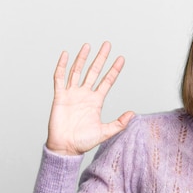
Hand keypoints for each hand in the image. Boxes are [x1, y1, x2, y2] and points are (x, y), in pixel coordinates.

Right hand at [45, 41, 133, 155]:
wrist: (66, 148)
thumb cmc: (84, 141)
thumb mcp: (105, 132)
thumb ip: (119, 123)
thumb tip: (133, 113)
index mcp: (96, 101)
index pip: (107, 81)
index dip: (114, 70)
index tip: (121, 58)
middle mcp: (84, 94)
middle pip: (94, 71)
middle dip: (100, 58)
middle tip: (107, 44)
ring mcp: (72, 94)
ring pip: (77, 71)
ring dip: (82, 58)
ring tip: (88, 45)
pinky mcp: (60, 96)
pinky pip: (60, 78)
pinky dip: (61, 66)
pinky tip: (65, 54)